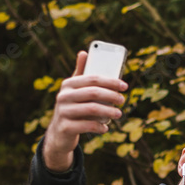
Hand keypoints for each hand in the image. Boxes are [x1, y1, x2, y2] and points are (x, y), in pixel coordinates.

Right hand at [41, 51, 127, 172]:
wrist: (59, 132)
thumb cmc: (73, 107)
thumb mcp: (75, 90)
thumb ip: (81, 74)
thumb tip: (83, 52)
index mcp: (68, 84)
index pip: (92, 79)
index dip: (111, 81)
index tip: (124, 86)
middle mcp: (63, 96)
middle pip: (93, 93)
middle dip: (112, 96)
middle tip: (123, 100)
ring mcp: (63, 112)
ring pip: (92, 109)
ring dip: (109, 112)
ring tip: (119, 114)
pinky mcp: (66, 127)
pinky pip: (88, 126)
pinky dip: (100, 127)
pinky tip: (106, 127)